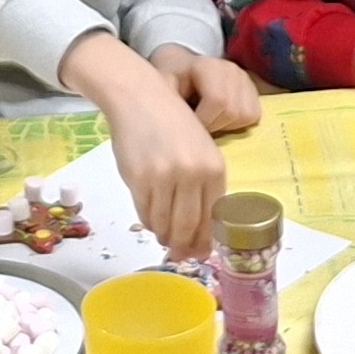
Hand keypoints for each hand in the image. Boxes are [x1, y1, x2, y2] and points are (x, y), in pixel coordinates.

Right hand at [61, 33, 226, 254]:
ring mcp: (165, 177)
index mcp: (214, 167)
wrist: (140, 98)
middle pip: (189, 225)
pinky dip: (149, 223)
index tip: (200, 253)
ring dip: (165, 236)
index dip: (205, 240)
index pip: (212, 216)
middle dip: (184, 246)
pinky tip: (151, 222)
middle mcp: (193, 174)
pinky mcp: (140, 179)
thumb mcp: (200, 149)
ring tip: (164, 238)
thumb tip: (199, 228)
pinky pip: (145, 213)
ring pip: (165, 223)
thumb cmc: (172, 124)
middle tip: (180, 255)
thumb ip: (202, 184)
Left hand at [150, 46, 262, 133]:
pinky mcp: (254, 90)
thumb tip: (173, 124)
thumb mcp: (162, 87)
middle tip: (197, 126)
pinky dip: (237, 123)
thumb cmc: (172, 80)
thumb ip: (167, 100)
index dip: (204, 120)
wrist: (182, 68)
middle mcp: (231, 69)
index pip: (218, 100)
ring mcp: (245, 79)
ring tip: (208, 120)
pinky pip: (253, 116)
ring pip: (245, 115)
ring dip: (225, 125)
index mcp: (207, 66)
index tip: (188, 126)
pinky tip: (220, 118)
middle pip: (232, 111)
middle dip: (213, 126)